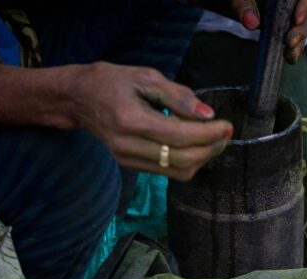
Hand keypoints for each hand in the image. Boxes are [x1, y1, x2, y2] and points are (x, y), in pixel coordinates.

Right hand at [68, 62, 231, 180]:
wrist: (78, 100)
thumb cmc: (112, 82)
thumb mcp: (145, 77)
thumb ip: (178, 96)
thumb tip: (208, 114)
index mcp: (131, 120)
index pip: (179, 136)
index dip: (208, 134)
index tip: (227, 125)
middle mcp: (129, 145)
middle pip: (182, 159)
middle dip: (210, 148)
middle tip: (225, 133)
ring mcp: (129, 160)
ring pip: (178, 171)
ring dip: (203, 158)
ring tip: (215, 140)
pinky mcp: (132, 166)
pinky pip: (169, 172)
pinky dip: (189, 161)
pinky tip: (197, 145)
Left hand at [193, 0, 306, 62]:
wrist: (215, 0)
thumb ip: (241, 3)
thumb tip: (253, 24)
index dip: (304, 6)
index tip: (296, 20)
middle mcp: (283, 0)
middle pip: (303, 12)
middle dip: (300, 29)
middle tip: (290, 42)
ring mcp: (281, 12)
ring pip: (299, 26)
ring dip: (298, 42)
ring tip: (291, 56)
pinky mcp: (276, 26)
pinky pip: (289, 36)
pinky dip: (291, 48)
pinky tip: (290, 58)